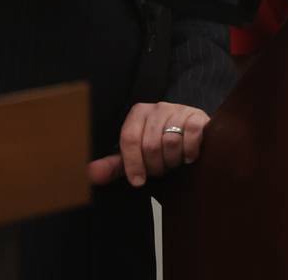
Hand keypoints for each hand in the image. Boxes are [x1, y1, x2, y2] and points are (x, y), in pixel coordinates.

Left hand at [87, 101, 207, 187]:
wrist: (189, 135)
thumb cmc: (158, 146)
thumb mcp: (134, 156)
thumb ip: (113, 165)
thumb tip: (90, 173)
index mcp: (138, 113)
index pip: (129, 139)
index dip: (133, 164)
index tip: (138, 181)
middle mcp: (157, 107)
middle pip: (150, 145)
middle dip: (155, 166)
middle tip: (159, 171)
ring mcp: (179, 109)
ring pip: (170, 142)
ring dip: (172, 161)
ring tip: (173, 163)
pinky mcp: (197, 116)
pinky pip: (191, 135)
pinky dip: (189, 151)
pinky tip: (188, 157)